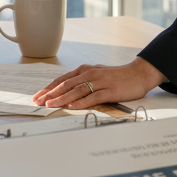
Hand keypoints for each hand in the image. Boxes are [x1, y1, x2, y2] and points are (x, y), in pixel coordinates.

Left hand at [30, 58, 166, 108]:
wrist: (138, 74)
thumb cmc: (117, 76)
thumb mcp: (97, 75)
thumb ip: (82, 81)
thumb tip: (65, 91)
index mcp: (85, 70)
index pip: (62, 79)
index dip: (49, 88)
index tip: (37, 96)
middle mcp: (90, 74)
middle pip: (66, 84)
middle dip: (50, 94)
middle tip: (38, 101)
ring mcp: (100, 82)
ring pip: (77, 90)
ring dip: (62, 98)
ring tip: (50, 105)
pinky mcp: (109, 90)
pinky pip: (93, 97)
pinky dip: (81, 102)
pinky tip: (72, 106)